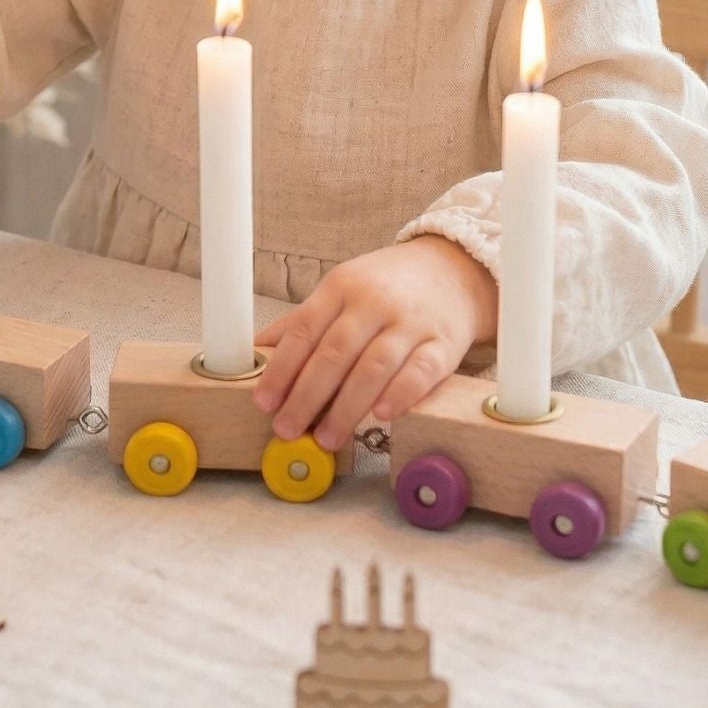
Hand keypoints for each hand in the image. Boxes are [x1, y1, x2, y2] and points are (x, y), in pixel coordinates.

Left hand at [251, 237, 498, 452]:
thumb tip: (255, 353)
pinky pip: (422, 370)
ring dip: (347, 406)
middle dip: (307, 395)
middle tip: (287, 429)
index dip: (281, 368)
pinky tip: (382, 415)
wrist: (452, 269)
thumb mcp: (340, 291)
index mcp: (341, 287)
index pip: (304, 330)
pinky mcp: (443, 343)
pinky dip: (401, 393)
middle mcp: (373, 302)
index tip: (263, 402)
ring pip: (374, 366)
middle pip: (335, 352)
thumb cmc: (385, 287)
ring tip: (327, 438)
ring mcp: (410, 322)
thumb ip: (302, 323)